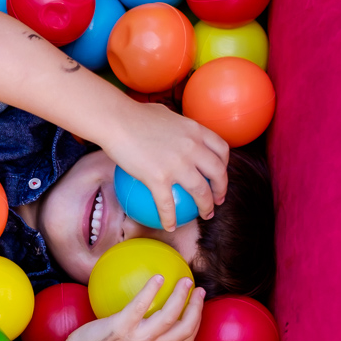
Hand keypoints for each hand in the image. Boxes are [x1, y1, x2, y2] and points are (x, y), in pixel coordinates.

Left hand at [67, 275, 204, 340]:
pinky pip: (141, 304)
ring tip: (184, 280)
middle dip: (197, 307)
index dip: (197, 321)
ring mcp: (138, 338)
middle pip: (185, 327)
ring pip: (170, 315)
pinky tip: (158, 278)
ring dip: (181, 295)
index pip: (186, 339)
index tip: (199, 306)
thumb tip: (150, 320)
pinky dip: (152, 289)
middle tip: (198, 289)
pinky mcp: (122, 326)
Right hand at [105, 101, 229, 230]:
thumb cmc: (133, 114)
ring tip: (204, 215)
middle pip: (218, 173)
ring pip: (201, 191)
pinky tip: (169, 226)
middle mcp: (193, 147)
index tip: (218, 175)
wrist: (115, 121)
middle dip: (221, 189)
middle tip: (217, 200)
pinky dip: (170, 219)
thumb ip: (176, 125)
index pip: (221, 149)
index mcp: (195, 131)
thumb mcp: (165, 114)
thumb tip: (173, 132)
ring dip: (206, 207)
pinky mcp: (158, 178)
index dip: (224, 165)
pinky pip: (167, 204)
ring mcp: (178, 164)